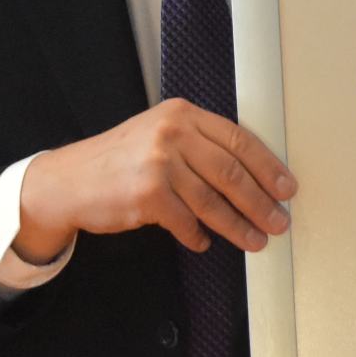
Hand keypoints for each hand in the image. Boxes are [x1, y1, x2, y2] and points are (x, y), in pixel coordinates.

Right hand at [17, 99, 293, 258]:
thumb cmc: (120, 161)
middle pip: (232, 172)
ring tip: (255, 239)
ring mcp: (158, 164)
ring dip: (238, 225)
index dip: (268, 166)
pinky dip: (198, 236)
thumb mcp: (159, 135)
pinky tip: (203, 242)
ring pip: (213, 202)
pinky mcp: (147, 196)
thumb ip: (199, 145)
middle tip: (278, 220)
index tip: (286, 187)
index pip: (238, 140)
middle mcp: (172, 134)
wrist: (69, 181)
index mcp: (181, 114)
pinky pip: (186, 223)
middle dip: (260, 201)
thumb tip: (251, 174)